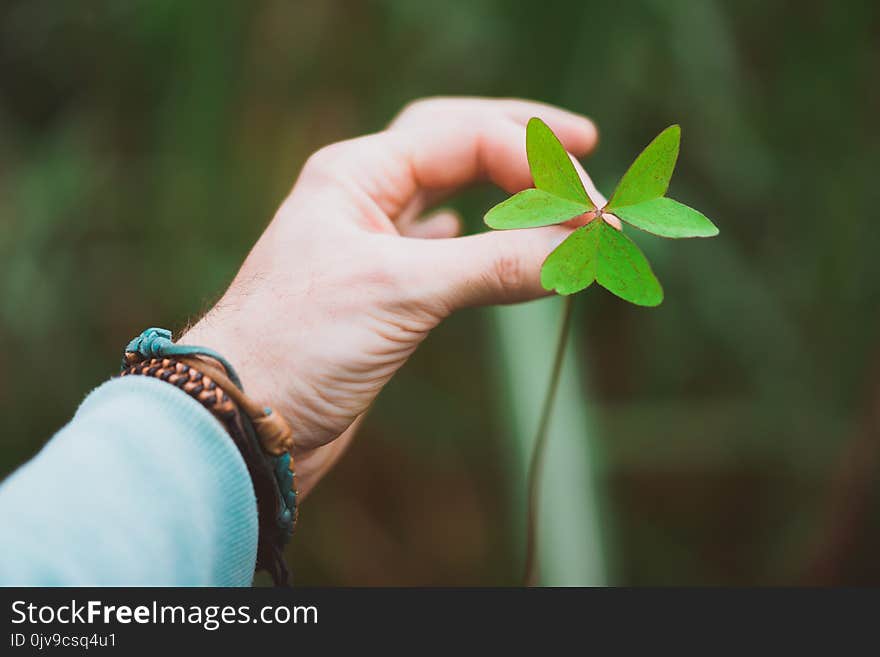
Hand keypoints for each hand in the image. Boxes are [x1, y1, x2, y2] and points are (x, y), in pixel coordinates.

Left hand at [180, 97, 598, 496]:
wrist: (242, 419)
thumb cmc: (297, 343)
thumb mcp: (401, 292)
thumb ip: (493, 264)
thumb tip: (582, 248)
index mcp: (357, 173)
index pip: (464, 137)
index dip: (536, 163)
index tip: (595, 209)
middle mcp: (361, 198)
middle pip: (455, 144)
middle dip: (520, 145)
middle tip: (583, 146)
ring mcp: (365, 245)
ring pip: (447, 195)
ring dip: (501, 191)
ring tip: (550, 192)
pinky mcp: (373, 293)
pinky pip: (432, 247)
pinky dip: (468, 238)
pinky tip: (474, 233)